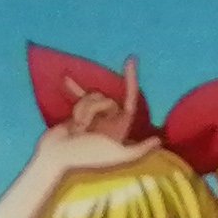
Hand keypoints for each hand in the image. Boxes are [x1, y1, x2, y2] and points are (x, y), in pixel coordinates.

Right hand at [32, 85, 157, 175]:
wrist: (58, 158)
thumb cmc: (88, 157)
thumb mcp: (118, 155)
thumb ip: (139, 149)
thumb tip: (158, 141)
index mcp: (119, 130)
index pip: (130, 102)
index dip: (131, 81)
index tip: (130, 59)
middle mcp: (108, 123)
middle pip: (107, 99)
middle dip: (94, 107)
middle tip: (84, 128)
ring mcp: (93, 118)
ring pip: (92, 97)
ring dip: (83, 109)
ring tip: (77, 128)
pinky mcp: (78, 115)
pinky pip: (80, 99)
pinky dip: (74, 90)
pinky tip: (65, 80)